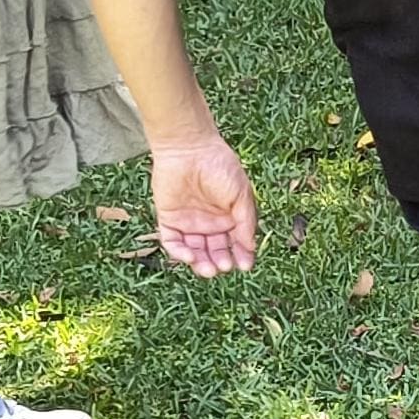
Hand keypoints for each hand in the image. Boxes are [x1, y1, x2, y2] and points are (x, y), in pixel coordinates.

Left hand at [149, 137, 258, 277]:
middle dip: (220, 261)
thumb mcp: (241, 194)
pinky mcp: (168, 219)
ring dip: (201, 263)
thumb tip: (250, 247)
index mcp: (229, 216)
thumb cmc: (220, 167)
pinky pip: (173, 242)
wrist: (189, 149)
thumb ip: (246, 221)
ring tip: (209, 270)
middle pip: (215, 250)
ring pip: (195, 251)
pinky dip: (180, 253)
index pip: (236, 242)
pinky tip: (190, 257)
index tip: (245, 265)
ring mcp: (188, 222)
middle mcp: (209, 222)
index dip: (241, 255)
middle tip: (224, 266)